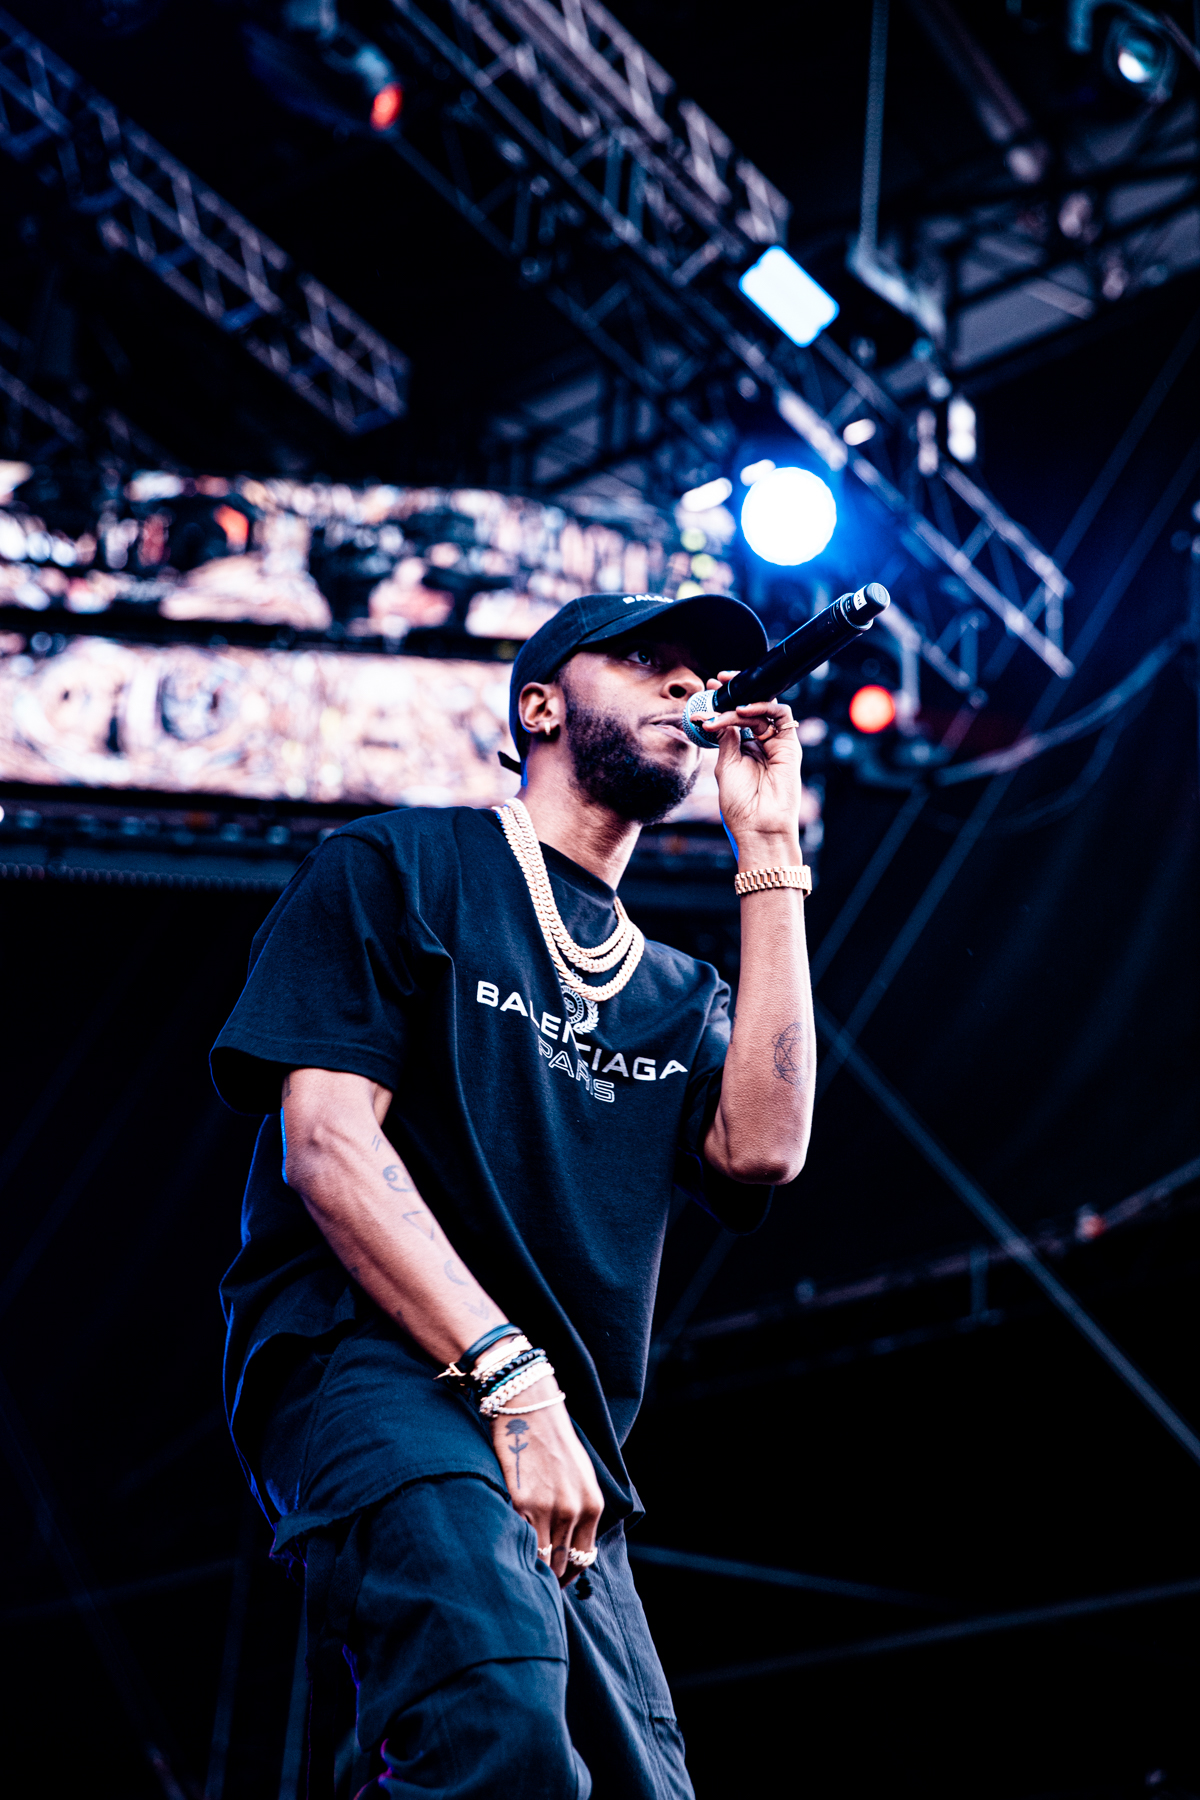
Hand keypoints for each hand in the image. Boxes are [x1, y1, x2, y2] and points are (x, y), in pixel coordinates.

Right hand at [491, 1375, 602, 1586]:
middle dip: (547, 1575)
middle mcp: (573, 1510)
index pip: (581, 1559)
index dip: (566, 1574)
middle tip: (532, 1579)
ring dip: (529, 1566)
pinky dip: (514, 1547)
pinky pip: (520, 1539)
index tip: (553, 1579)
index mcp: (592, 1505)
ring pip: (540, 1559)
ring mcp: (547, 1508)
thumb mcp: (581, 1475)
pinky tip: (506, 1547)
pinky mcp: (521, 1501)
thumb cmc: (553, 1439)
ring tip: (517, 1568)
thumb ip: (579, 1509)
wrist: (530, 1405)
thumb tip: (567, 1543)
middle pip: (560, 1564)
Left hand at [702, 671, 805, 860]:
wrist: (758, 826)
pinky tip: (743, 711)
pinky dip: (763, 707)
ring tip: (724, 706)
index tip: (706, 690)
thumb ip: (725, 739)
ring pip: (762, 710)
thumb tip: (720, 716)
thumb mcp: (725, 765)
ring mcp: (775, 744)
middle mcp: (761, 744)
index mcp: (743, 749)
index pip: (735, 718)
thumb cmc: (740, 803)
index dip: (722, 702)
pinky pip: (782, 716)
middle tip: (714, 685)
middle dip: (733, 693)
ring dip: (742, 703)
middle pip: (749, 709)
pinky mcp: (789, 746)